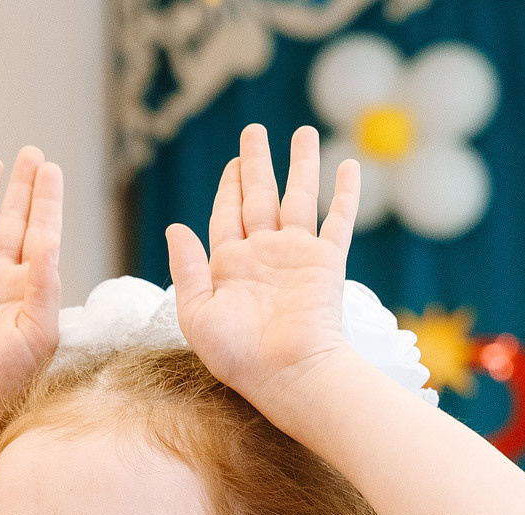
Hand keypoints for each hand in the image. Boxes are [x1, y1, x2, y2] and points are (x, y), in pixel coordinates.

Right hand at [0, 148, 62, 430]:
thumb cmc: (7, 376)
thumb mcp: (39, 332)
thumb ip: (45, 285)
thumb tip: (49, 239)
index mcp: (30, 288)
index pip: (41, 233)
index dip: (46, 200)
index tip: (51, 168)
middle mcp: (0, 279)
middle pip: (12, 221)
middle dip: (22, 187)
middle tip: (31, 153)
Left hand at [165, 124, 356, 409]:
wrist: (285, 374)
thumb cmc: (237, 356)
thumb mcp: (196, 314)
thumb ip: (187, 268)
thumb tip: (175, 226)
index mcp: (231, 266)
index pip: (228, 214)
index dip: (229, 185)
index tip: (234, 160)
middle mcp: (264, 254)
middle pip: (259, 195)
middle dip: (257, 163)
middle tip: (255, 131)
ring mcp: (297, 255)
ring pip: (299, 197)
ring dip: (302, 164)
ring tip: (304, 132)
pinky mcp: (326, 262)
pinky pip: (338, 219)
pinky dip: (345, 193)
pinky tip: (349, 165)